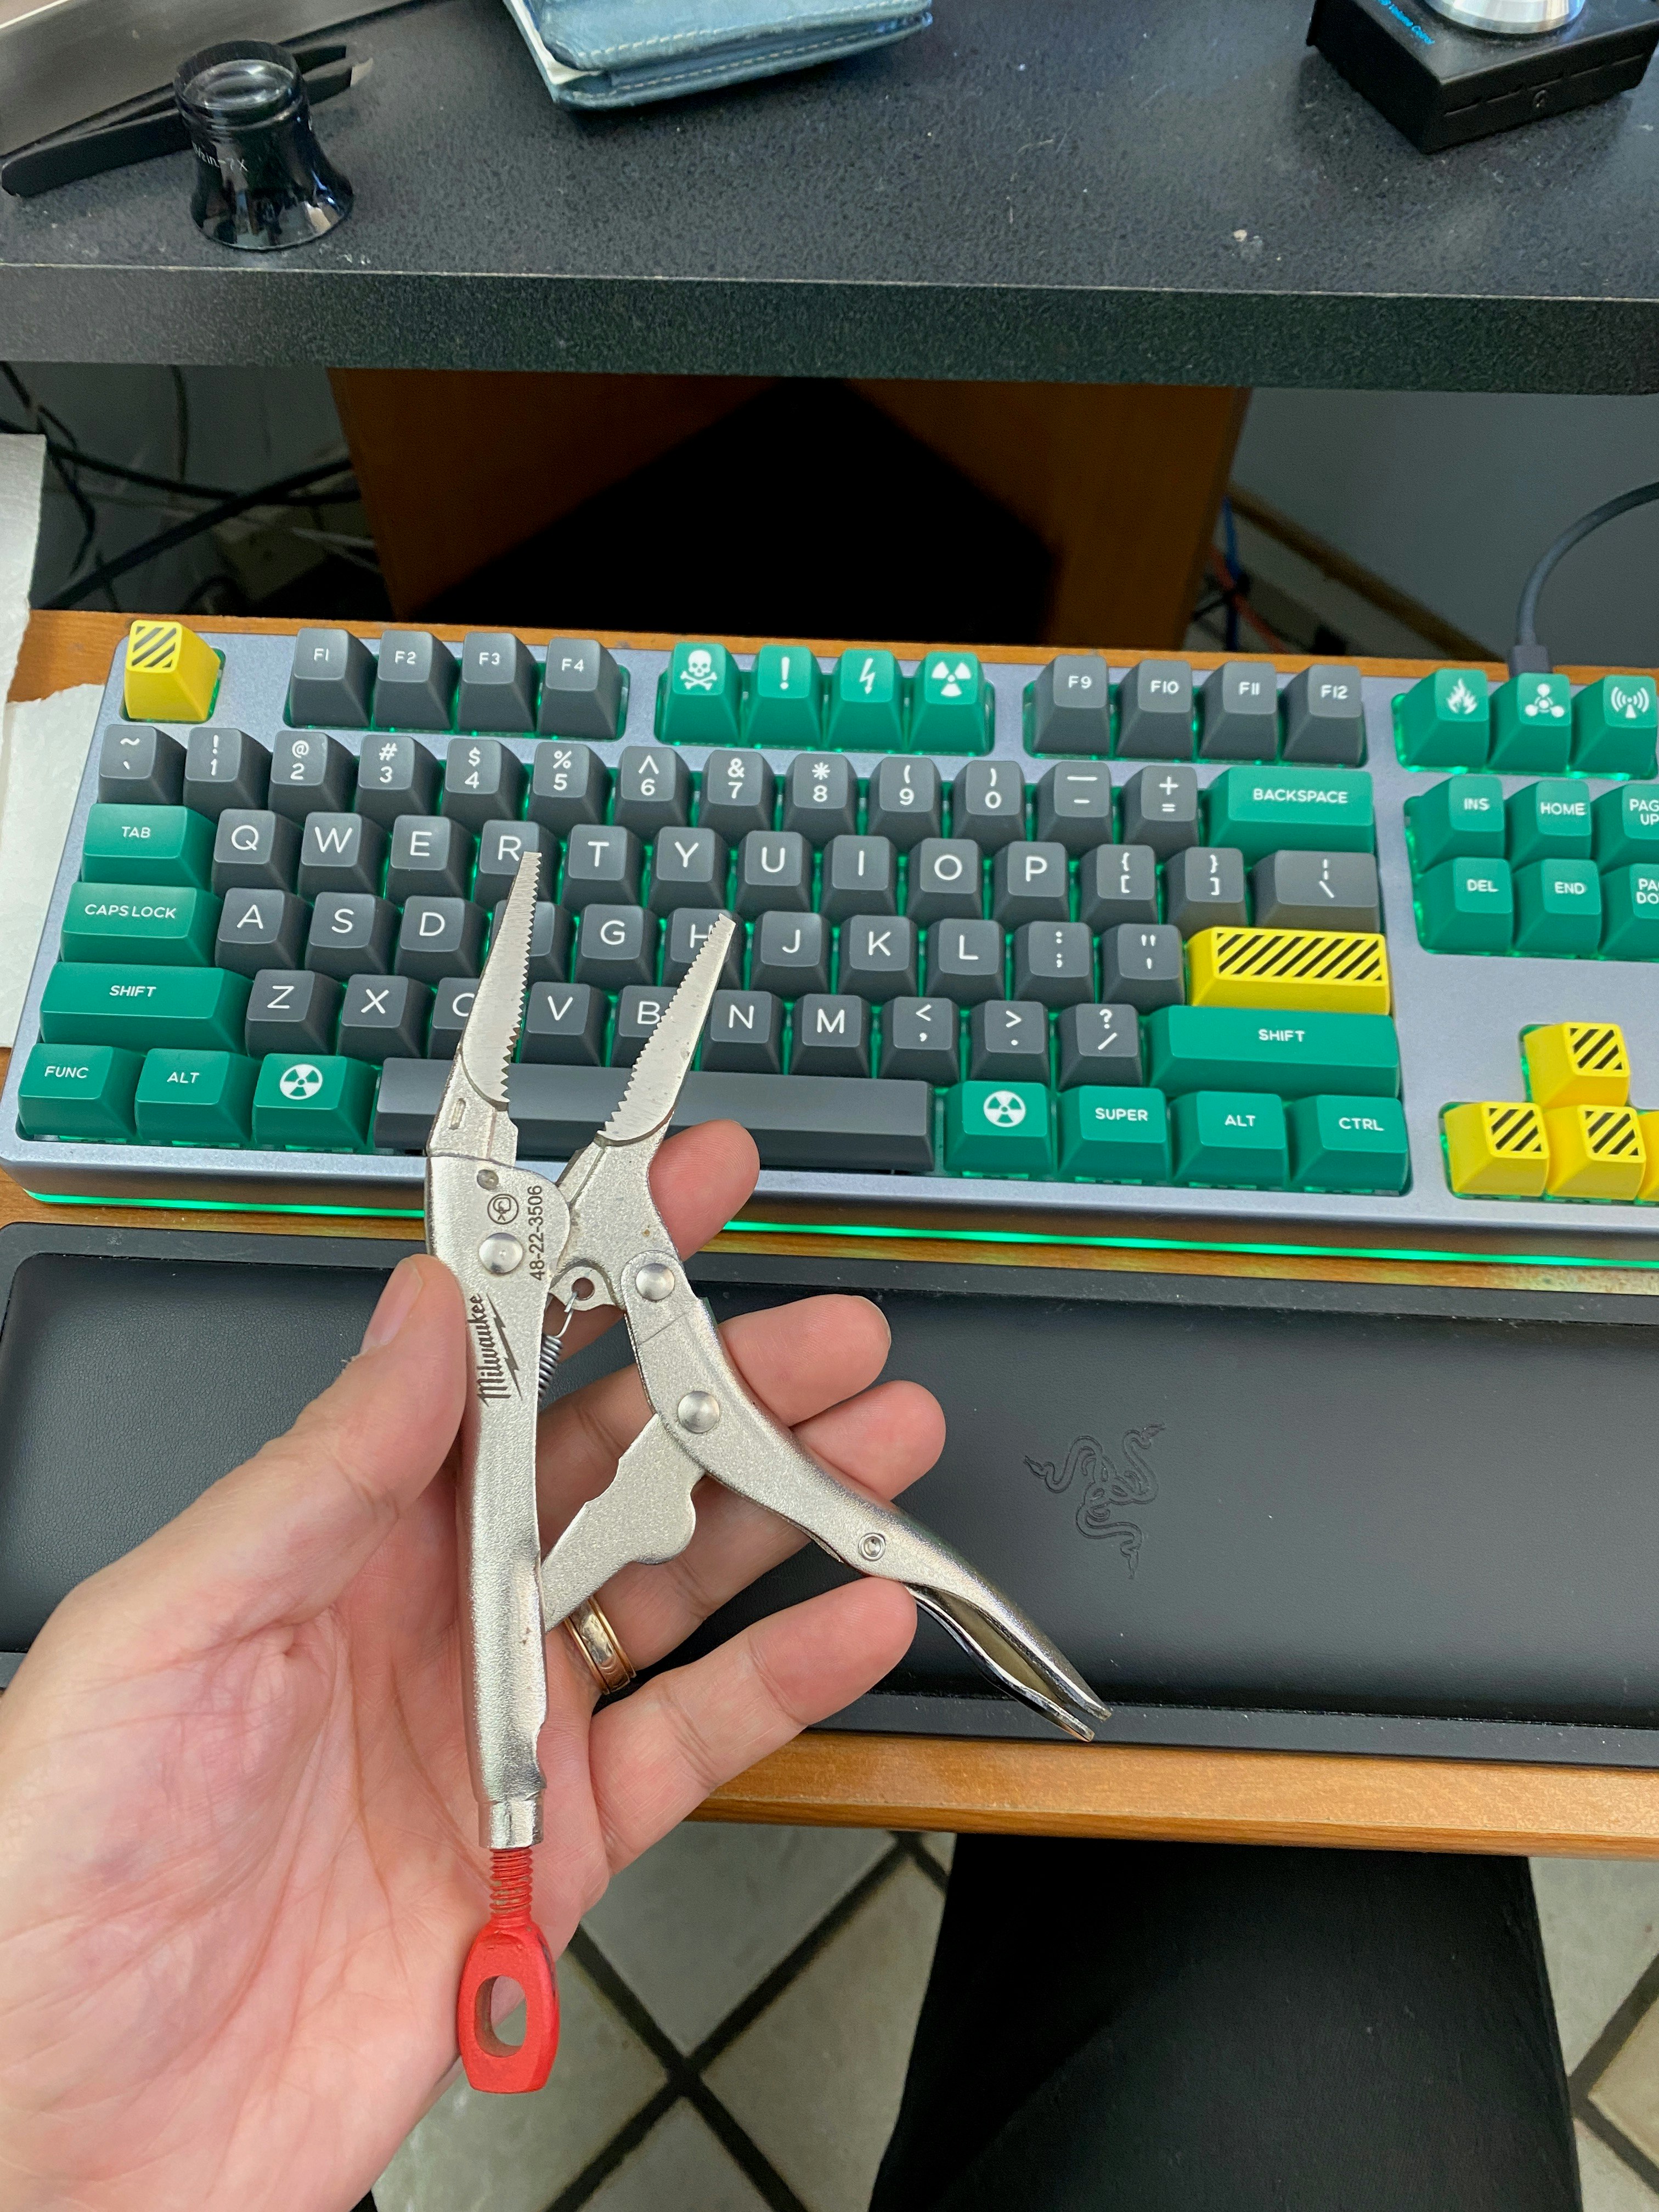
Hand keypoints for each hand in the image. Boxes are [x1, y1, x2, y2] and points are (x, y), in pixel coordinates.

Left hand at [0, 1122, 938, 2211]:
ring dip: (789, 1503)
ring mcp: (510, 1721)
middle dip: (730, 1381)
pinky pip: (700, 1734)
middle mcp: (437, 1611)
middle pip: (616, 1463)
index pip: (490, 1367)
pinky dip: (789, 1677)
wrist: (87, 2126)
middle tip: (832, 1329)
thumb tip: (419, 1314)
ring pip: (681, 1579)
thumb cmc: (60, 1874)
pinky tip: (856, 1618)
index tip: (677, 1192)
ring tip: (881, 1437)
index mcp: (337, 1537)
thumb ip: (316, 1471)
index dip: (587, 1271)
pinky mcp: (563, 1839)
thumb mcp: (167, 1629)